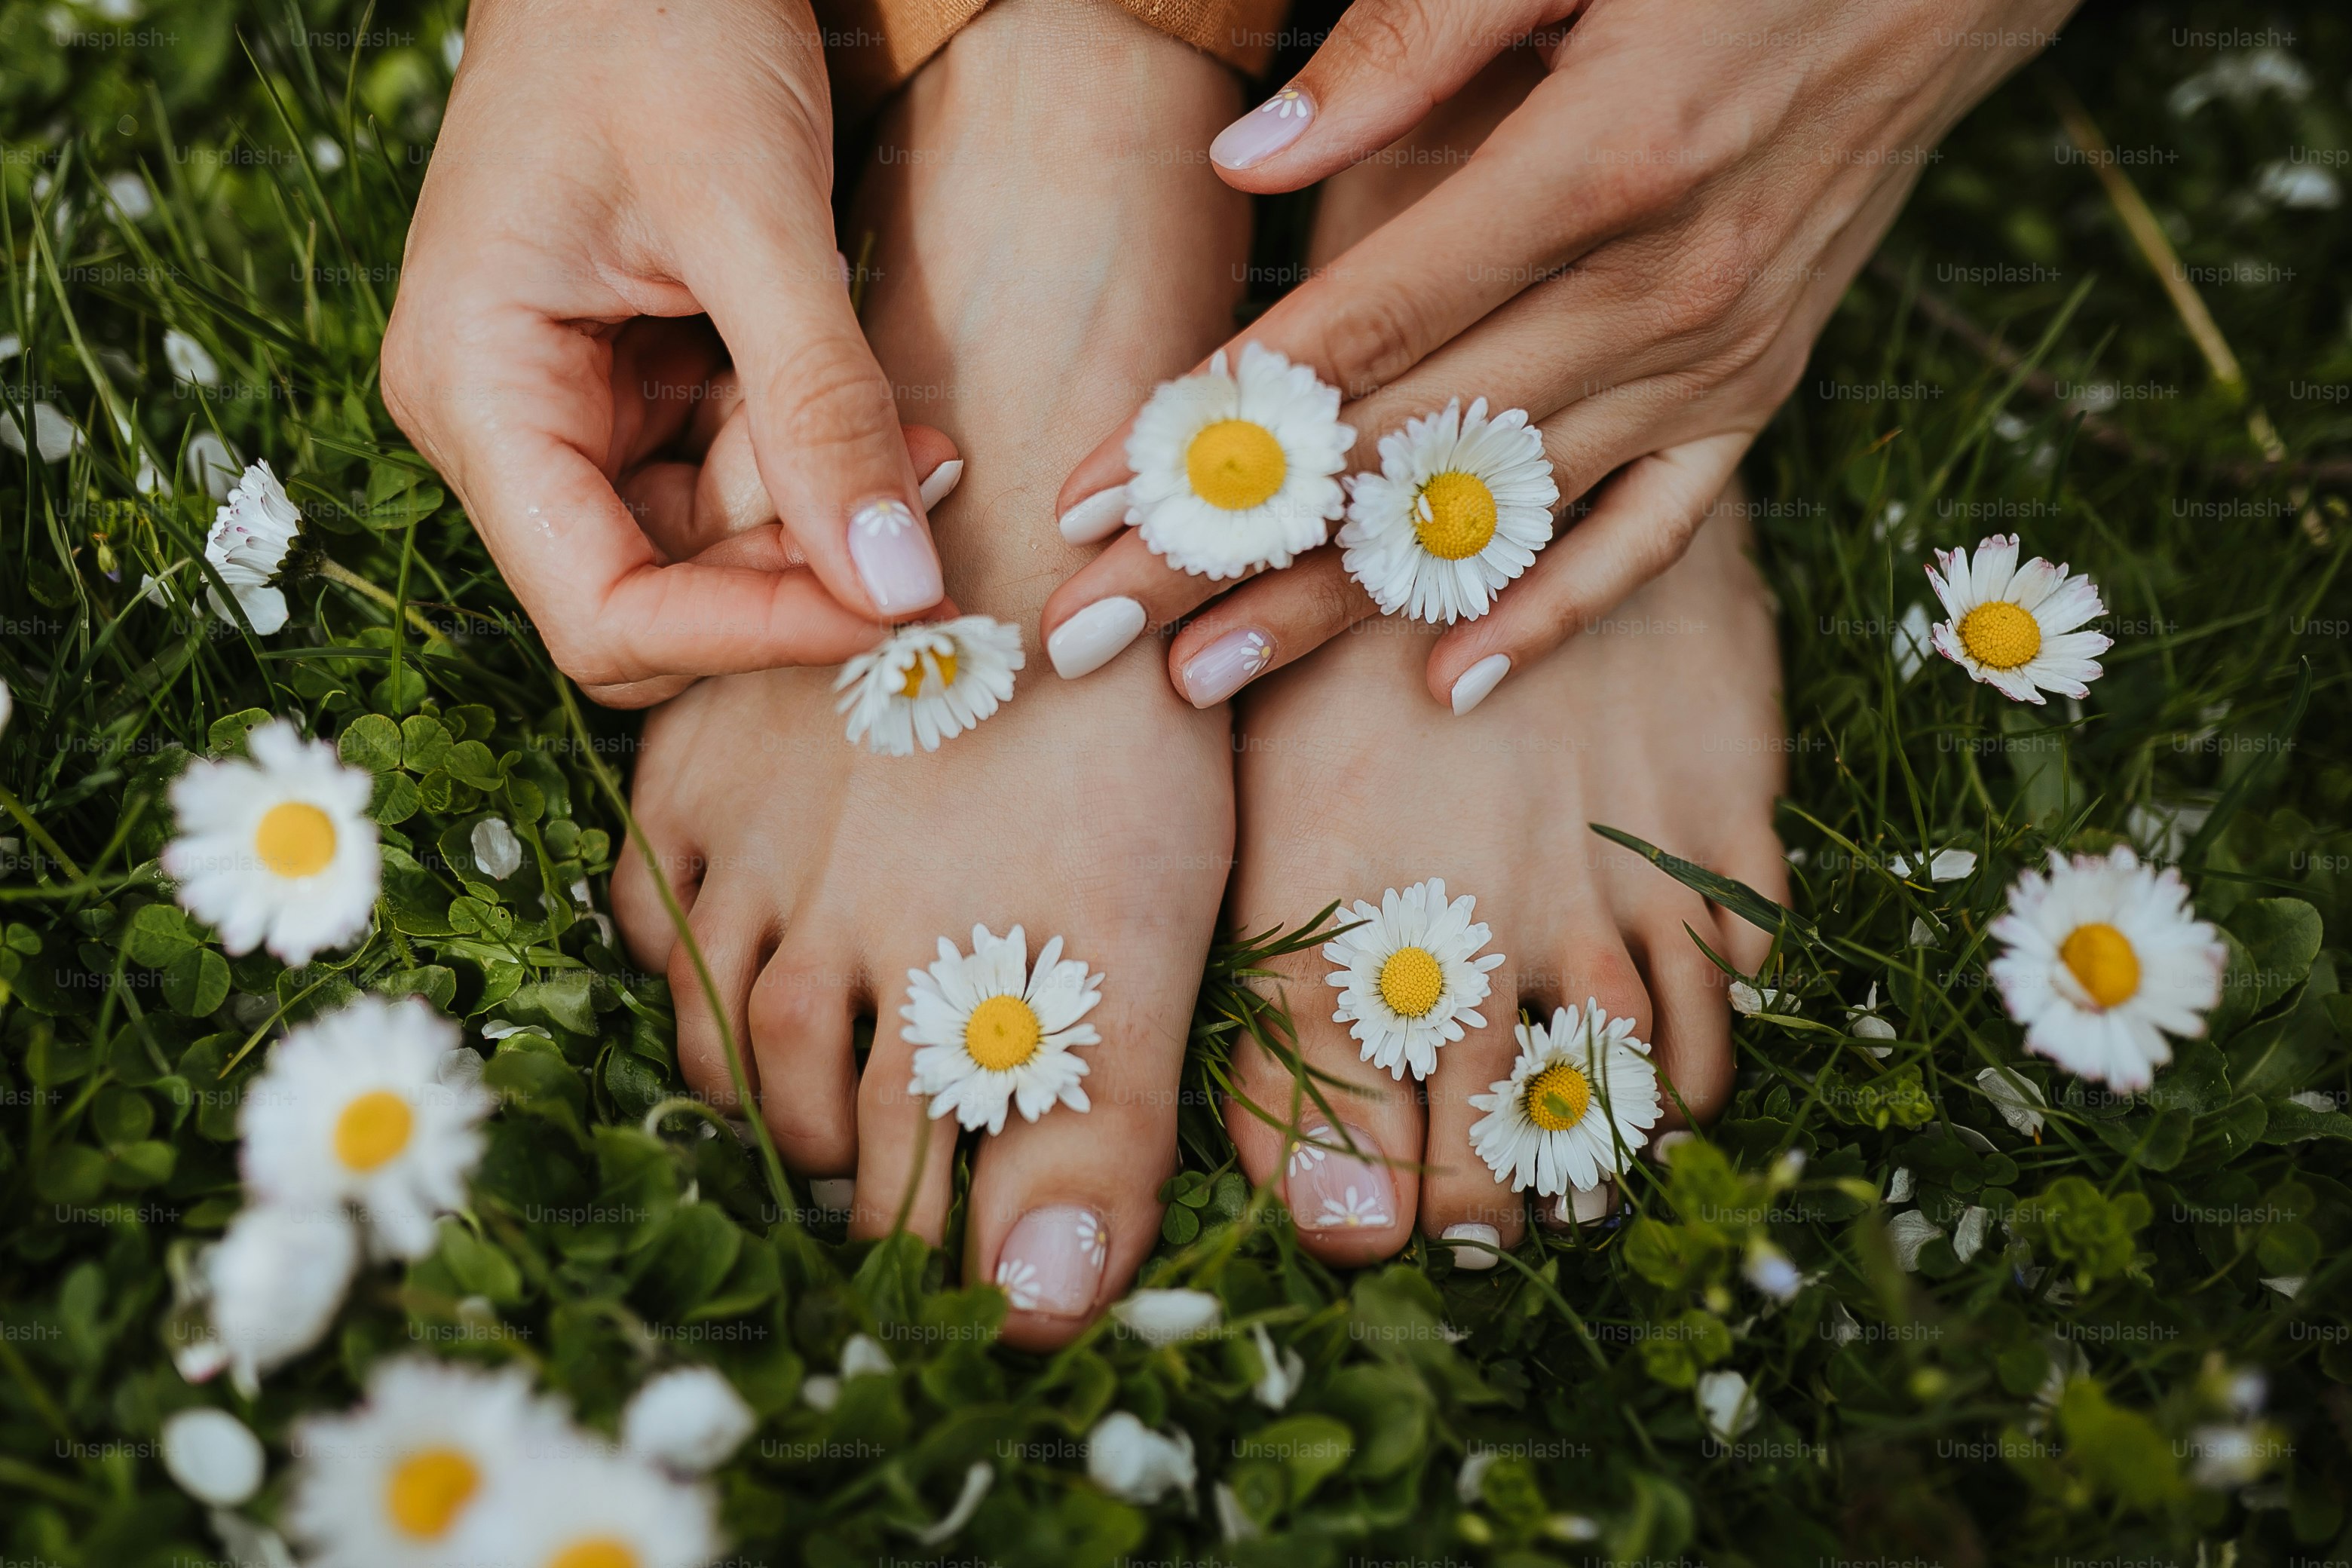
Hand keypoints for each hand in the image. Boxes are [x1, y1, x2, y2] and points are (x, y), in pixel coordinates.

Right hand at [383, 0, 953, 706]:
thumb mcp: (751, 211)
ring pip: (713, 541)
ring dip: (824, 508)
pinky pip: (734, 474)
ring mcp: (568, 404)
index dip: (747, 638)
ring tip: (919, 437)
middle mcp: (505, 419)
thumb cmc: (658, 20)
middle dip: (799, 564)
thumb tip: (894, 588)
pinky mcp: (635, 383)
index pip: (601, 611)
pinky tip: (883, 415)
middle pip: (661, 589)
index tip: (893, 612)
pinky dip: (817, 460)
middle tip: (925, 496)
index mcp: (476, 387)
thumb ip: (819, 406)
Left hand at [1041, 0, 2074, 711]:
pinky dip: (1549, 612)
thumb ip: (1404, 48)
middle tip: (1092, 630)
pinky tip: (1448, 682)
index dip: (1219, 422)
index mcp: (1590, 170)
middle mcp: (1651, 294)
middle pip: (1393, 448)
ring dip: (1336, 604)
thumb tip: (1250, 159)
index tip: (1095, 496)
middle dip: (1229, 545)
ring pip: (1488, 514)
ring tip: (1203, 680)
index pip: (1359, 329)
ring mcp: (1707, 363)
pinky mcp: (1749, 395)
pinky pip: (1645, 537)